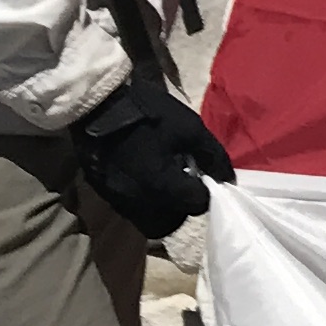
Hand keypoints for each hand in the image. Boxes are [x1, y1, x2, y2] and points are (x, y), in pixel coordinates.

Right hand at [75, 73, 236, 242]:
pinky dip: (143, 201)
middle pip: (171, 223)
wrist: (98, 103)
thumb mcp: (190, 128)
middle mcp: (138, 203)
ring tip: (165, 180)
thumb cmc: (148, 114)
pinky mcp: (102, 193)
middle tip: (185, 181)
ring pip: (148, 221)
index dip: (206, 191)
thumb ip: (213, 156)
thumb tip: (227, 178)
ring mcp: (117, 200)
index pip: (197, 205)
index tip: (204, 174)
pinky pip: (129, 208)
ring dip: (162, 207)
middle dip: (183, 207)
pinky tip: (144, 177)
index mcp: (162, 187)